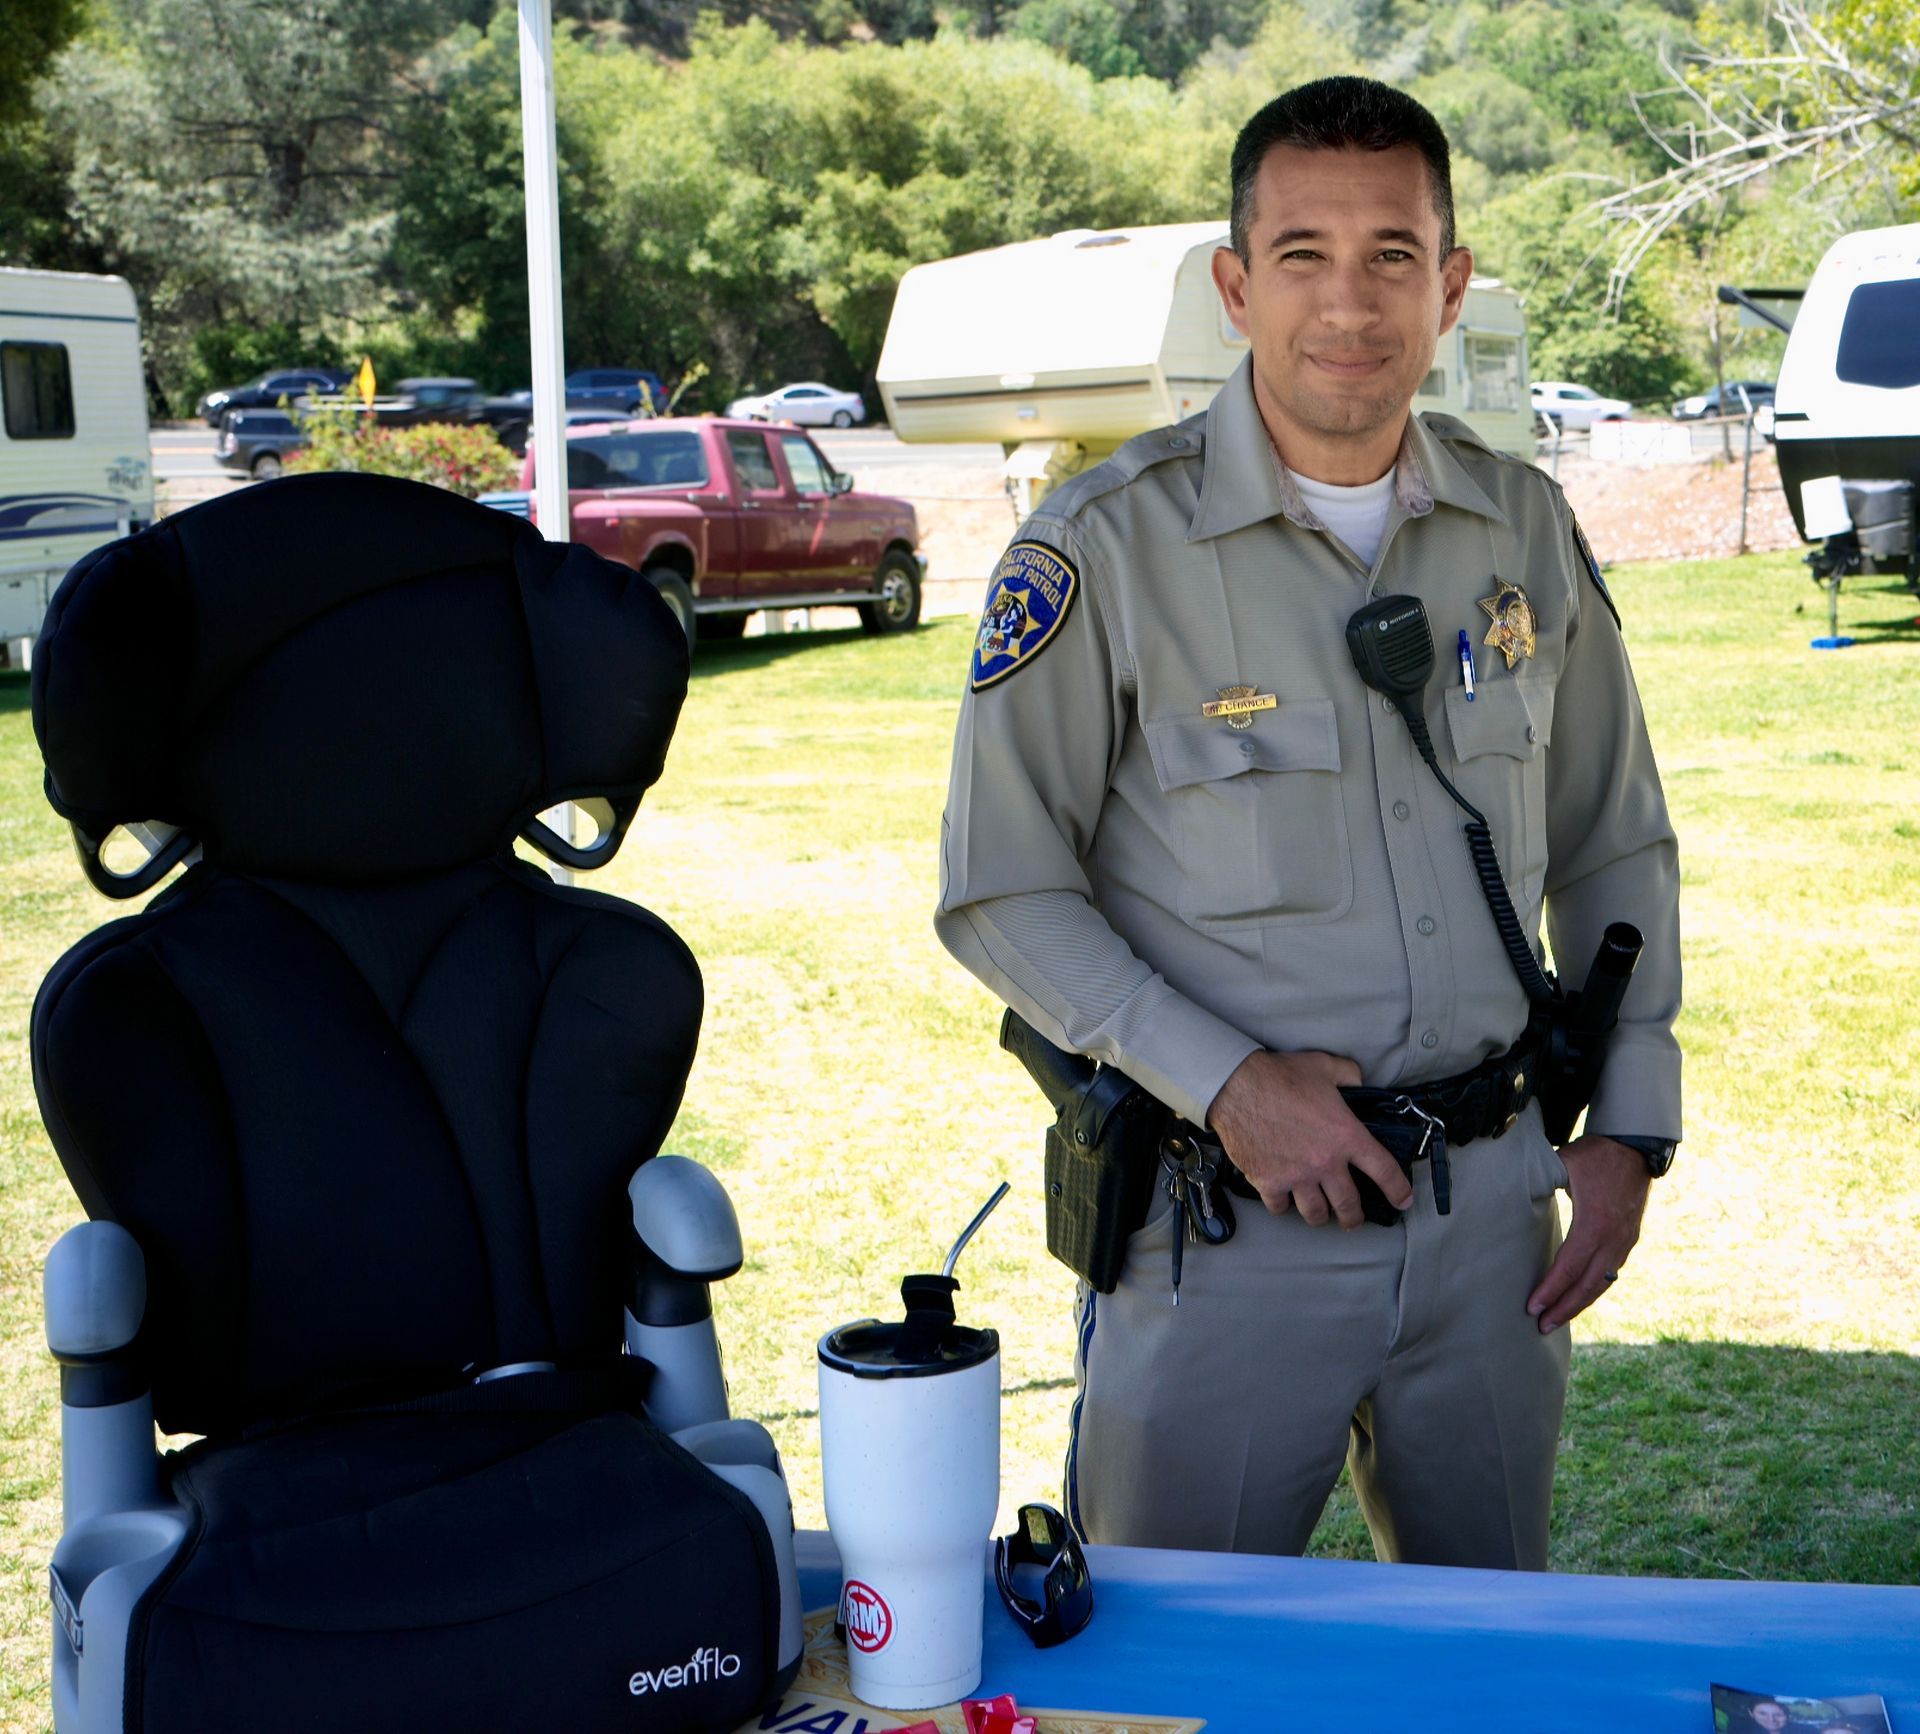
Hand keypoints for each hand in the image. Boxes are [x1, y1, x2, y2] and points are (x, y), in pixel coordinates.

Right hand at [1206, 1049, 1414, 1227]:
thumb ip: (1349, 1075)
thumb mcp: (1324, 1066)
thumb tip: (1358, 1081)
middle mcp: (1325, 1162)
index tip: (1402, 1200)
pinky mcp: (1268, 1182)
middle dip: (1354, 1217)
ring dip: (1321, 1216)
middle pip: (1349, 1205)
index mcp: (1345, 1136)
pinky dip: (1284, 1206)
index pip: (1384, 1171)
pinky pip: (1280, 1207)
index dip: (1398, 1189)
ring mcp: (1296, 1176)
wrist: (1236, 1086)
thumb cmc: (1280, 1076)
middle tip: (1353, 1219)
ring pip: (1316, 1214)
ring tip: (1321, 1214)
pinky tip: (1285, 1200)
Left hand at [1526, 1133, 1649, 1332]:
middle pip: (1587, 1285)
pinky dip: (1594, 1288)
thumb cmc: (1595, 1155)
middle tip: (1541, 1327)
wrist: (1635, 1147)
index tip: (1532, 1307)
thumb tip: (1508, 1188)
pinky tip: (1579, 1296)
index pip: (1569, 1267)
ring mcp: (1624, 1241)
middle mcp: (1613, 1239)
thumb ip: (1539, 1180)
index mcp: (1594, 1224)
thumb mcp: (1563, 1163)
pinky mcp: (1629, 1239)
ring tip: (1558, 1318)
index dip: (1550, 1290)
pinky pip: (1611, 1272)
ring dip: (1580, 1303)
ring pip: (1602, 1282)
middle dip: (1564, 1308)